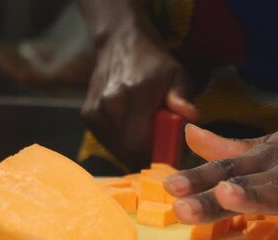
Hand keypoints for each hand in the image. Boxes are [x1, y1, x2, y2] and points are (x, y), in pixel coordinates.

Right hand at [81, 23, 196, 168]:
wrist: (121, 43)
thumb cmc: (154, 63)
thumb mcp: (177, 75)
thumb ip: (182, 96)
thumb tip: (190, 115)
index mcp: (133, 95)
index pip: (139, 145)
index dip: (155, 157)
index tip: (169, 156)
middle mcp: (109, 104)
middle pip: (128, 152)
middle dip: (147, 156)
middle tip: (161, 148)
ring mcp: (95, 110)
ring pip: (116, 149)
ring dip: (133, 150)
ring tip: (146, 134)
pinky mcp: (87, 115)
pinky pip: (106, 142)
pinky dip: (120, 143)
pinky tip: (131, 130)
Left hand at [164, 96, 277, 233]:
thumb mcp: (272, 146)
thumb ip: (232, 151)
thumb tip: (190, 137)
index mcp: (269, 160)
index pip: (230, 169)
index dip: (199, 179)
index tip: (170, 189)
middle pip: (251, 184)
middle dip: (217, 195)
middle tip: (184, 205)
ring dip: (262, 195)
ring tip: (232, 198)